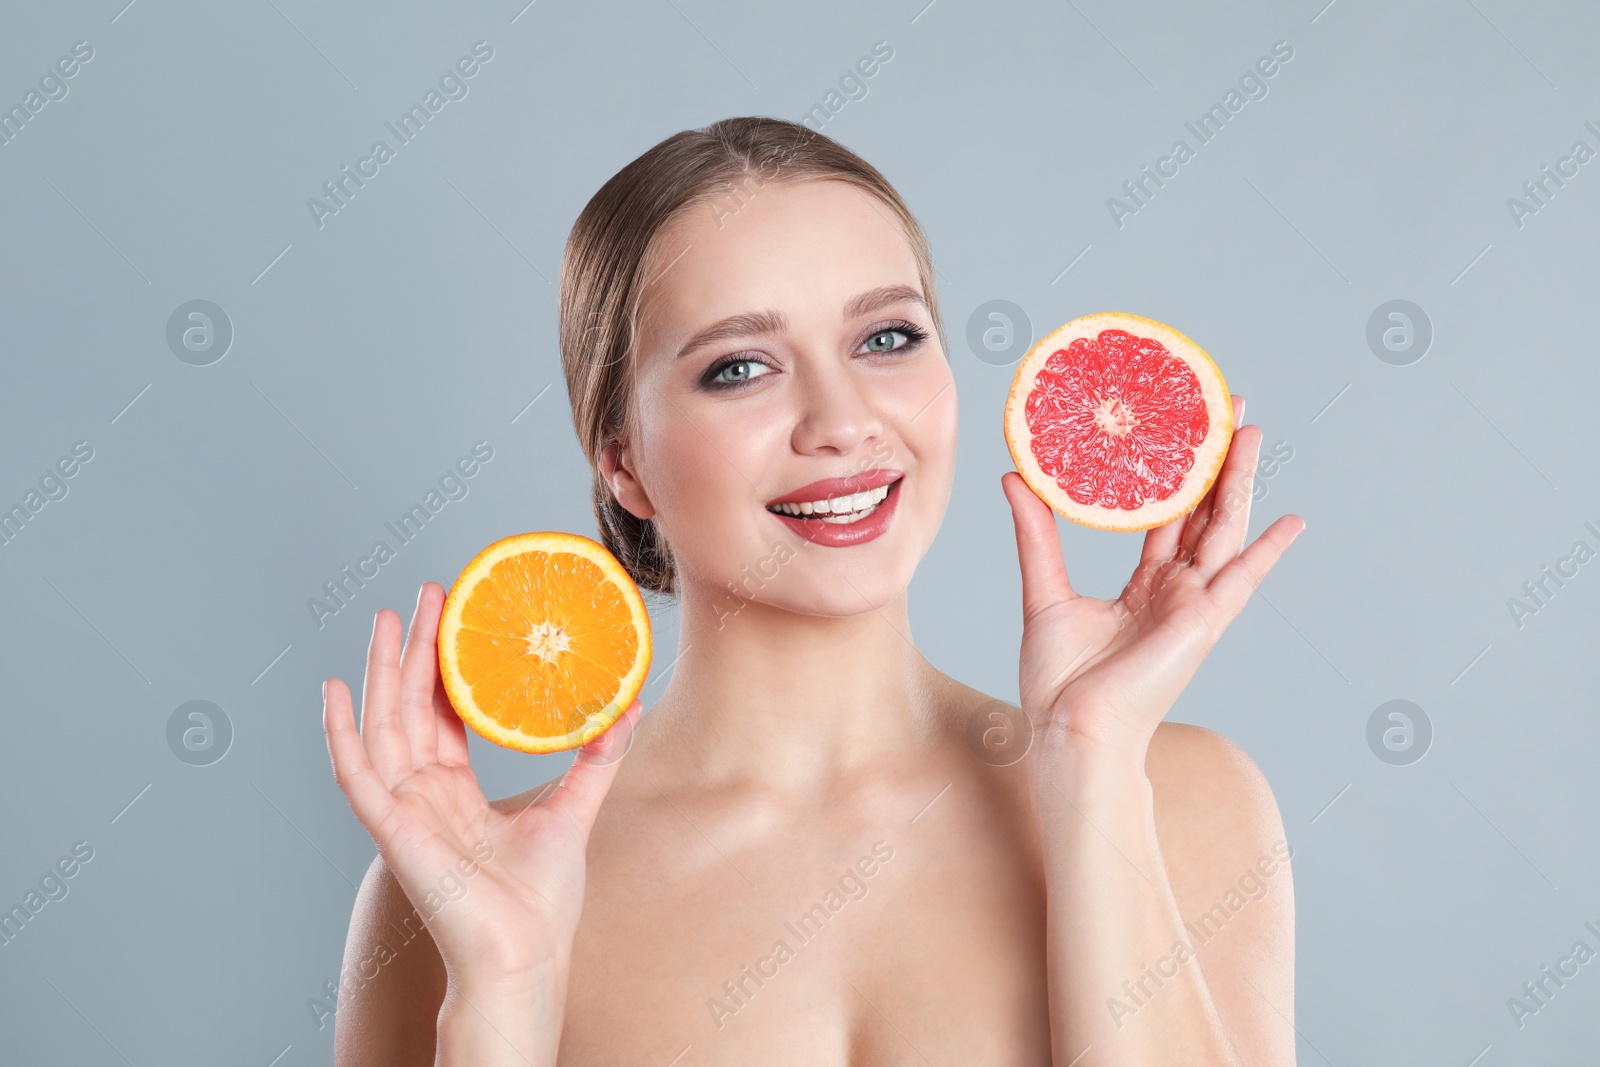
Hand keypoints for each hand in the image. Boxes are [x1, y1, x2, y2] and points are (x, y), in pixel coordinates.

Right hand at [322, 581, 638, 998]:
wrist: (527, 955)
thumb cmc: (542, 903)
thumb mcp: (575, 811)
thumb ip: (595, 760)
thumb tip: (625, 709)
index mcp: (455, 794)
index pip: (442, 715)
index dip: (444, 667)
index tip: (455, 616)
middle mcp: (423, 797)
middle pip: (409, 709)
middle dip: (414, 651)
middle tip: (423, 595)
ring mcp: (403, 813)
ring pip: (382, 727)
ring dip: (380, 673)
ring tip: (388, 620)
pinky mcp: (391, 831)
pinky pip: (355, 776)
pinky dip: (339, 734)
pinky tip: (333, 691)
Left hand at [1001, 397, 1303, 765]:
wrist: (1071, 732)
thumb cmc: (1058, 683)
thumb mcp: (1043, 592)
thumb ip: (1037, 535)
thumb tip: (1015, 478)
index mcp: (1143, 587)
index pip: (1166, 516)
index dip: (1174, 473)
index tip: (1180, 429)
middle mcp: (1174, 591)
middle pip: (1202, 512)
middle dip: (1215, 461)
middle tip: (1225, 409)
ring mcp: (1192, 605)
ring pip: (1223, 529)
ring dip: (1239, 481)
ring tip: (1251, 432)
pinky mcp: (1201, 622)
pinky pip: (1240, 580)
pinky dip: (1267, 552)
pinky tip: (1291, 521)